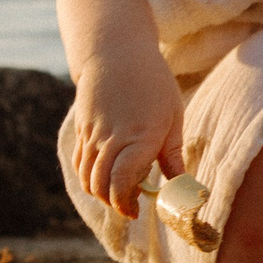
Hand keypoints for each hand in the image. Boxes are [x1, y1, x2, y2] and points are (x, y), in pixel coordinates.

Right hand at [70, 49, 186, 220]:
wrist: (115, 52)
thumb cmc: (153, 82)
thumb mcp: (173, 116)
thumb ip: (173, 154)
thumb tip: (182, 186)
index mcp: (140, 136)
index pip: (122, 182)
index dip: (126, 202)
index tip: (137, 210)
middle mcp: (112, 139)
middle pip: (101, 185)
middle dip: (114, 203)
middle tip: (131, 205)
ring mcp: (92, 134)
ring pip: (87, 178)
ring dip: (100, 192)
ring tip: (119, 192)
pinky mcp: (82, 130)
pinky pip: (80, 163)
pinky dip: (89, 177)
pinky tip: (105, 176)